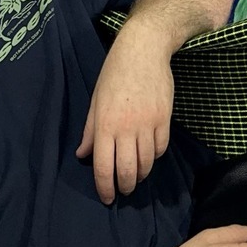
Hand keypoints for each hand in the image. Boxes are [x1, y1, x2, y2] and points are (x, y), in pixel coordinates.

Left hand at [77, 24, 173, 204]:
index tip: (107, 197)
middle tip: (123, 190)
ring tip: (136, 175)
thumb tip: (82, 155)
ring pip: (147, 162)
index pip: (104, 167)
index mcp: (105, 124)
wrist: (144, 48)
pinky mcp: (165, 118)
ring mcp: (148, 123)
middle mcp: (127, 128)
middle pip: (128, 171)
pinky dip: (155, 157)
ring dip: (141, 174)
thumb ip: (90, 130)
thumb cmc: (115, 72)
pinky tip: (149, 155)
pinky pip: (161, 148)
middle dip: (125, 186)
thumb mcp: (96, 99)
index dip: (105, 188)